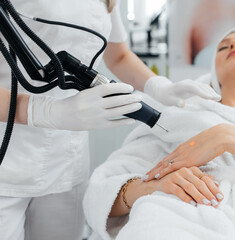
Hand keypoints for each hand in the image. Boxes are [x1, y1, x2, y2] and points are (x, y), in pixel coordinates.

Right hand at [28, 83, 142, 130]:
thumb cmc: (73, 103)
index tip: (130, 88)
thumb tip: (118, 92)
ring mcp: (96, 116)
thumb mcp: (84, 93)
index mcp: (90, 94)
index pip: (109, 88)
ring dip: (130, 109)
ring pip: (118, 112)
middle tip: (140, 97)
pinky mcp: (97, 126)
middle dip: (131, 99)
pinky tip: (132, 119)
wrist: (60, 116)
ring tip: (138, 106)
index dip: (121, 88)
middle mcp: (94, 105)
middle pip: (117, 101)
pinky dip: (124, 121)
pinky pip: (114, 123)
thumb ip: (99, 93)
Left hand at [144, 76, 220, 106]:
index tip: (209, 98)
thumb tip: (182, 104)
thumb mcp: (168, 100)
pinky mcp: (193, 87)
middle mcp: (188, 83)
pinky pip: (203, 88)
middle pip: (200, 87)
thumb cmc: (165, 96)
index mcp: (182, 85)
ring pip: (203, 87)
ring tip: (218, 98)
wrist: (163, 90)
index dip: (202, 92)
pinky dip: (209, 92)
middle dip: (209, 92)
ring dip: (211, 92)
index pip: (194, 88)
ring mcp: (191, 84)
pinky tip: (215, 97)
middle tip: (218, 98)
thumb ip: (175, 102)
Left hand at [144, 124, 227, 181]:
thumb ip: (197, 155)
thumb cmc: (213, 143)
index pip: (168, 158)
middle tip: (144, 176)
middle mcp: (179, 151)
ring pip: (163, 165)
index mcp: (183, 148)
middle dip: (153, 170)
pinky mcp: (186, 160)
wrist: (218, 138)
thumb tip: (197, 160)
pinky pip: (171, 167)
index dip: (159, 165)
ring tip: (145, 179)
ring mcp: (182, 155)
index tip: (153, 170)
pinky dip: (162, 172)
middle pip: (162, 162)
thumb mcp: (201, 149)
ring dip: (153, 172)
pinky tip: (155, 177)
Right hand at [153, 166, 222, 206]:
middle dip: (209, 194)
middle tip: (216, 203)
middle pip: (199, 183)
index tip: (221, 197)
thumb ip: (202, 179)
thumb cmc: (177, 181)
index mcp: (192, 169)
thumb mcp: (191, 179)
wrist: (157, 181)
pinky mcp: (169, 183)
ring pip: (190, 187)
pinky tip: (193, 204)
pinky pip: (179, 192)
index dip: (214, 188)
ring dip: (199, 196)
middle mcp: (185, 171)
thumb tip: (216, 182)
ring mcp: (176, 176)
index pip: (206, 179)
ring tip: (207, 204)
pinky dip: (187, 198)